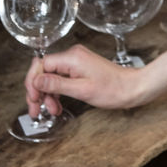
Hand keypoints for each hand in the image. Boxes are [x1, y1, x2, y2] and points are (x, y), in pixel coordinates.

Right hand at [25, 44, 144, 116]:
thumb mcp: (81, 90)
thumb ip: (57, 85)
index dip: (33, 82)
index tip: (33, 98)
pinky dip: (57, 92)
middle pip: (44, 71)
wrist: (133, 88)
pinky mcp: (80, 68)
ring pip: (51, 76)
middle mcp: (72, 56)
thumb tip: (37, 81)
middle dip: (38, 91)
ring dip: (47, 94)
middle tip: (36, 109)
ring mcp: (76, 61)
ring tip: (52, 110)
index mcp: (72, 57)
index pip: (41, 64)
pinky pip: (61, 78)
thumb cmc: (113, 89)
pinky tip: (57, 104)